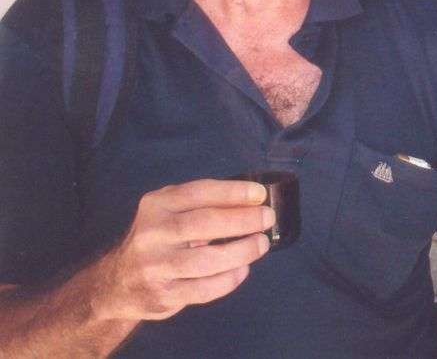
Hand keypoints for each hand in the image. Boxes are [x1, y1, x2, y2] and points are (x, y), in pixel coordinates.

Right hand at [90, 179, 273, 321]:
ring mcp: (155, 267)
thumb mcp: (171, 212)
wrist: (118, 283)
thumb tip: (253, 201)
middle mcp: (151, 234)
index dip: (232, 192)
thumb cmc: (158, 239)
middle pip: (204, 224)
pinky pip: (204, 289)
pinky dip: (229, 279)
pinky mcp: (163, 295)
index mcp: (156, 206)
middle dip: (242, 220)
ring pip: (206, 260)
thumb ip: (204, 204)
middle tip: (267, 218)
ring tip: (261, 244)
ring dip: (242, 251)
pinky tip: (243, 269)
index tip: (260, 195)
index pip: (198, 193)